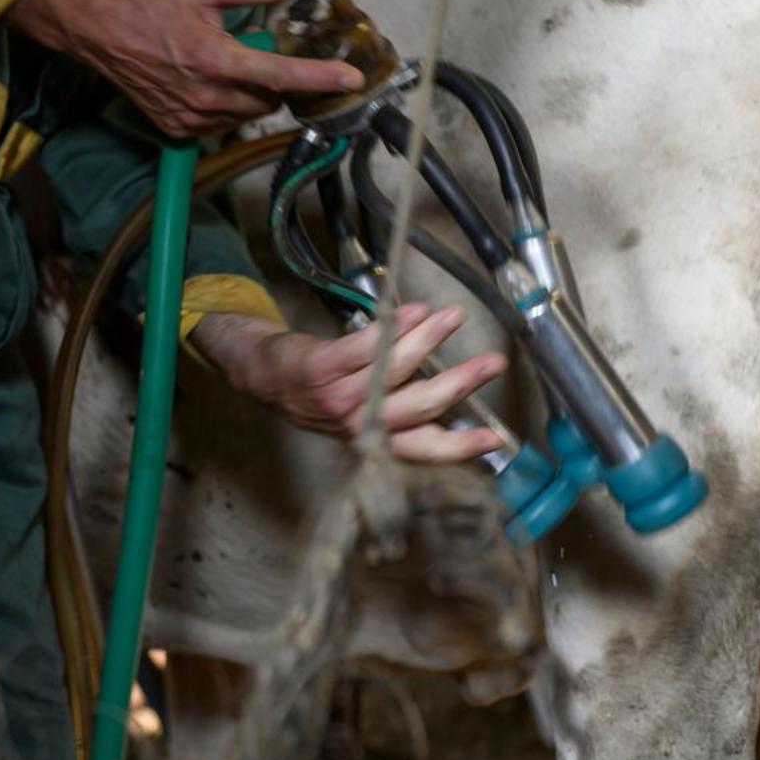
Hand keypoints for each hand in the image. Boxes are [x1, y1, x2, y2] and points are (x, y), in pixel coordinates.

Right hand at [5, 0, 362, 137]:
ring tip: (225, 61)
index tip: (352, 80)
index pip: (281, 74)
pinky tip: (206, 80)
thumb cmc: (150, 2)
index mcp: (216, 59)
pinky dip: (227, 105)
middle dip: (275, 76)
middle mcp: (206, 96)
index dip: (320, 78)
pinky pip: (221, 125)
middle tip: (254, 48)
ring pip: (246, 114)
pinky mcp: (176, 130)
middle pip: (268, 98)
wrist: (97, 29)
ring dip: (252, 92)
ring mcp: (190, 119)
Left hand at [190, 303, 508, 463]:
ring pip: (396, 369)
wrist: (265, 378)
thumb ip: (402, 413)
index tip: (494, 437)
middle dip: (461, 382)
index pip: (425, 449)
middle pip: (420, 405)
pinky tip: (414, 310)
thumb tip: (453, 400)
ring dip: (429, 339)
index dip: (461, 447)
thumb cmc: (323, 396)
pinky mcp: (322, 368)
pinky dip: (394, 326)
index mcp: (376, 439)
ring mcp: (340, 397)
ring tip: (454, 316)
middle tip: (492, 362)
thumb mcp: (363, 417)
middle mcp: (361, 425)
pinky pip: (365, 345)